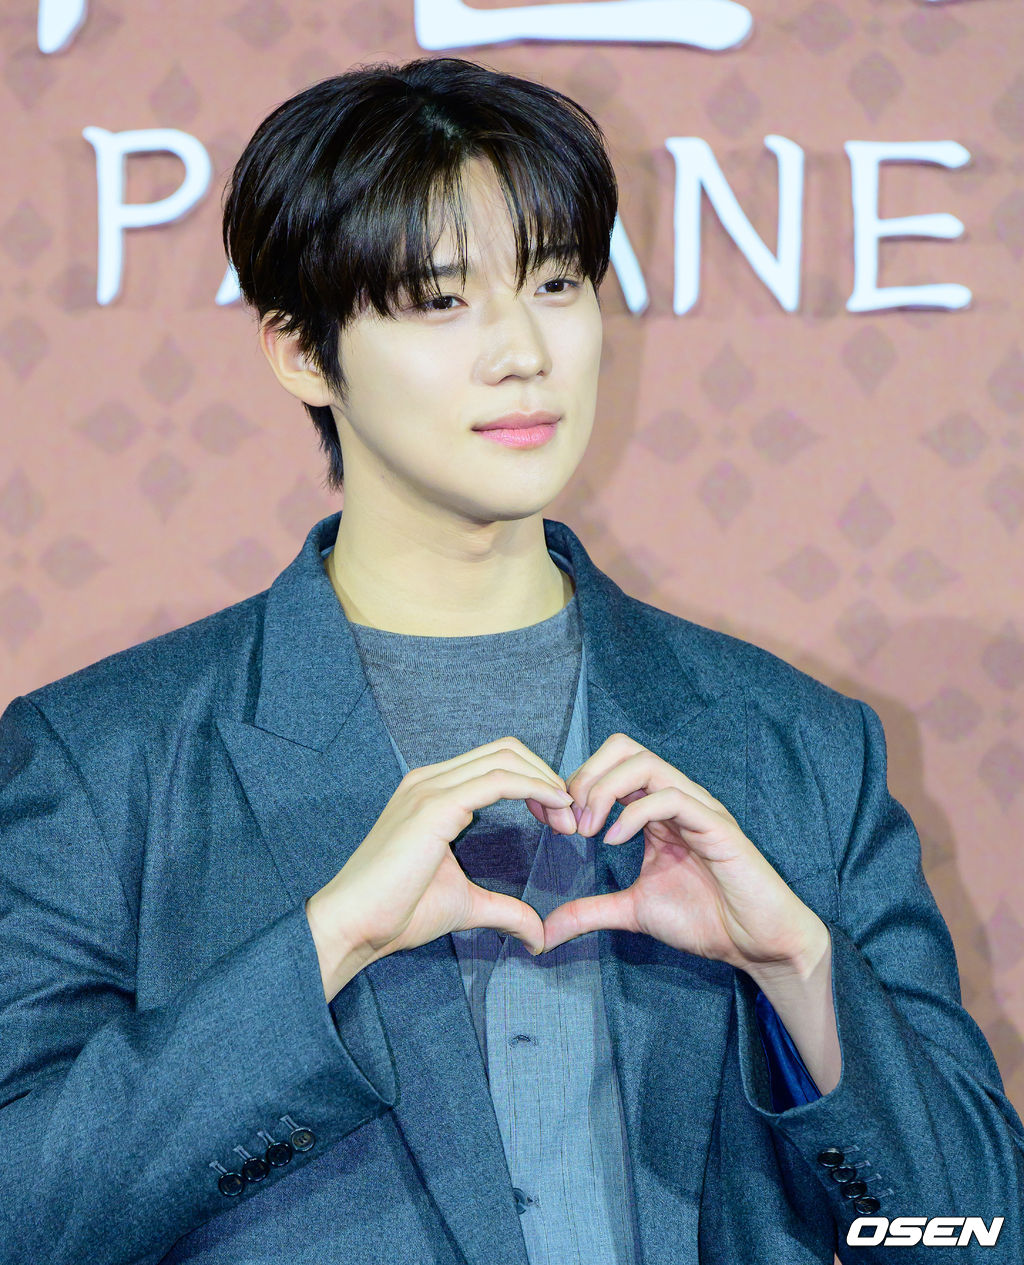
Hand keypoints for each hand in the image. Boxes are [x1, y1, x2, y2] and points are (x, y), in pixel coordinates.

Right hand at [306, 737, 577, 999]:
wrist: (352, 925)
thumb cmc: (396, 913)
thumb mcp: (464, 905)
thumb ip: (503, 910)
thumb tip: (538, 934)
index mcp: (431, 792)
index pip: (495, 762)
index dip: (535, 780)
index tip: (559, 815)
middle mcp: (429, 780)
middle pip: (505, 750)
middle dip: (546, 775)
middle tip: (571, 816)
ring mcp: (429, 788)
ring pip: (504, 757)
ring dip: (546, 781)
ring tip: (568, 817)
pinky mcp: (434, 805)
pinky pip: (497, 780)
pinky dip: (534, 787)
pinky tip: (554, 807)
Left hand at [543, 733, 827, 977]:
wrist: (757, 943)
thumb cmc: (705, 919)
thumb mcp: (632, 912)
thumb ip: (590, 911)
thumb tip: (546, 932)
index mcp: (655, 809)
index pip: (610, 765)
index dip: (575, 785)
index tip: (554, 823)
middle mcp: (675, 798)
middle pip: (624, 748)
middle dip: (586, 776)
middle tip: (570, 820)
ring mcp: (698, 807)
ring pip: (646, 764)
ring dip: (605, 790)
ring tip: (588, 830)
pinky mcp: (716, 826)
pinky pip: (672, 798)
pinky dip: (634, 813)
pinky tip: (614, 841)